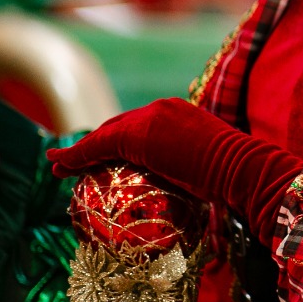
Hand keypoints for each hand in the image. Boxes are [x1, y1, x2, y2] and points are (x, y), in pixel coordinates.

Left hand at [49, 98, 302, 245]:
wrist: (245, 169)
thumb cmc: (236, 177)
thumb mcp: (207, 171)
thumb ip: (189, 171)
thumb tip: (190, 193)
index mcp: (181, 115)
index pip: (139, 127)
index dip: (116, 142)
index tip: (101, 160)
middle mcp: (163, 109)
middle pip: (117, 126)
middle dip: (92, 144)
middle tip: (70, 162)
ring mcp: (151, 118)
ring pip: (105, 134)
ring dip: (78, 151)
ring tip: (57, 165)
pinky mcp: (139, 133)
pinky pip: (99, 145)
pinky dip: (77, 155)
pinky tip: (61, 166)